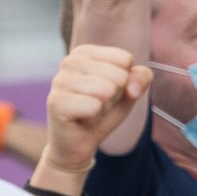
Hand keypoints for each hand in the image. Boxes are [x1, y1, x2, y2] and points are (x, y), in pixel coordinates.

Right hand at [44, 45, 150, 174]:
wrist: (78, 143)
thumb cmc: (102, 113)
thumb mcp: (128, 93)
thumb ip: (140, 79)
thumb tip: (132, 86)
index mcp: (85, 52)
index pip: (126, 59)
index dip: (126, 81)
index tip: (109, 92)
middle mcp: (69, 61)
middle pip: (119, 74)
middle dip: (116, 96)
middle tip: (98, 105)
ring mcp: (60, 81)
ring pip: (106, 89)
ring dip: (104, 107)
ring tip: (91, 111)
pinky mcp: (56, 102)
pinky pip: (94, 106)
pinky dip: (95, 117)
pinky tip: (82, 119)